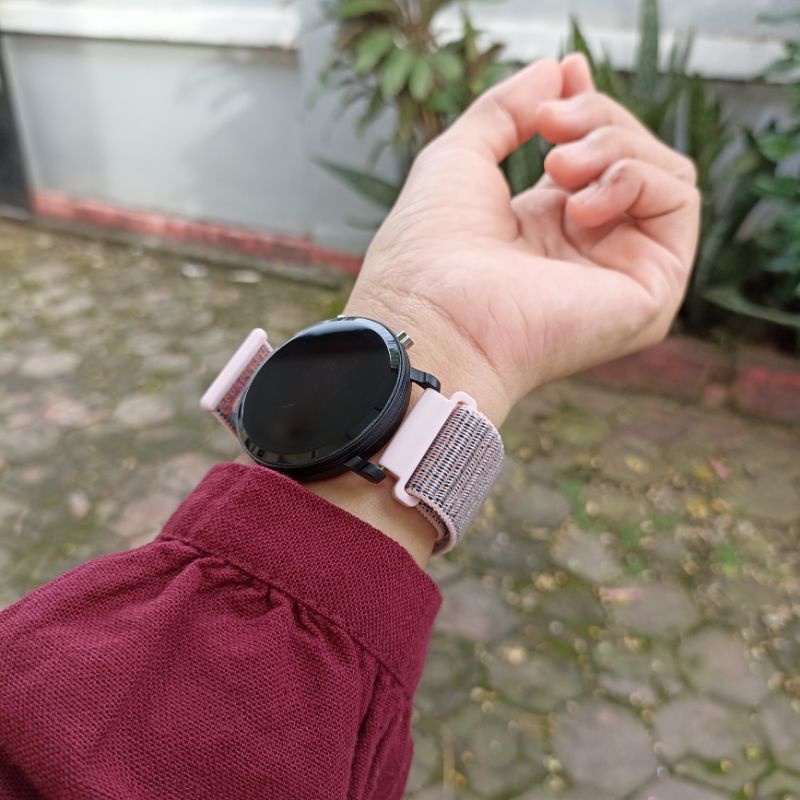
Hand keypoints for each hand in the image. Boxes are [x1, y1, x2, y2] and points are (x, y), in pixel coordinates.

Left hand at [345, 55, 700, 425]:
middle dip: (597, 119)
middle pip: (633, 156)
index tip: (568, 73)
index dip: (589, 109)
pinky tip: (579, 204)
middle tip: (549, 124)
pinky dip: (634, 177)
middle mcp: (589, 252)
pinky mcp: (652, 292)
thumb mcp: (461, 156)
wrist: (434, 312)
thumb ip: (508, 109)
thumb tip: (559, 69)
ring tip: (557, 165)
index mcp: (546, 228)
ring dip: (614, 146)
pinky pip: (679, 200)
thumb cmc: (431, 248)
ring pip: (663, 172)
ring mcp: (622, 273)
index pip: (596, 158)